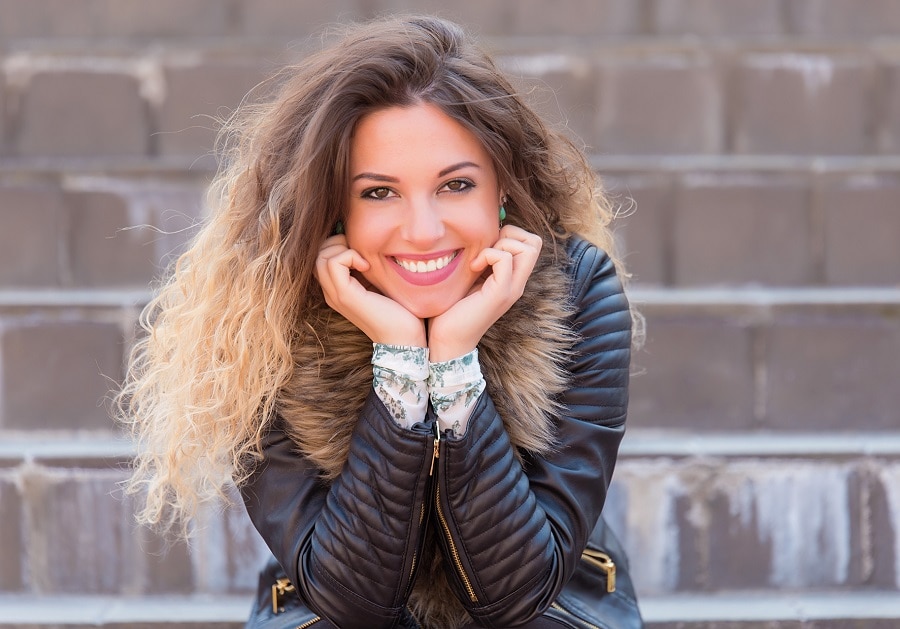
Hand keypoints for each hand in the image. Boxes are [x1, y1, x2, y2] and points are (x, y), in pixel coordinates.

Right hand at [315, 235, 425, 346]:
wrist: (404, 338)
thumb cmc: (399, 311)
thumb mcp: (378, 283)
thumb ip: (367, 268)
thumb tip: (366, 243)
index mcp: (338, 290)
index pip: (322, 256)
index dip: (338, 245)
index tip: (363, 252)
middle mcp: (332, 293)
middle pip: (318, 254)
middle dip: (338, 243)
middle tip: (361, 252)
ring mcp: (336, 295)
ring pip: (321, 257)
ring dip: (343, 249)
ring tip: (364, 260)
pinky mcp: (345, 295)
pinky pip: (333, 263)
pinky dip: (349, 256)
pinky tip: (367, 266)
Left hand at [428, 226, 541, 360]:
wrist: (447, 339)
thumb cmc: (452, 309)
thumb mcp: (469, 277)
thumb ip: (480, 260)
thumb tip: (477, 234)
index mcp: (511, 278)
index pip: (530, 243)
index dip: (511, 234)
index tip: (487, 246)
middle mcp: (517, 283)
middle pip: (535, 243)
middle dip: (510, 234)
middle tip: (487, 249)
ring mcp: (511, 289)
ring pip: (528, 248)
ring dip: (501, 244)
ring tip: (480, 260)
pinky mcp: (500, 294)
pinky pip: (505, 260)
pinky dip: (488, 256)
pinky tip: (473, 268)